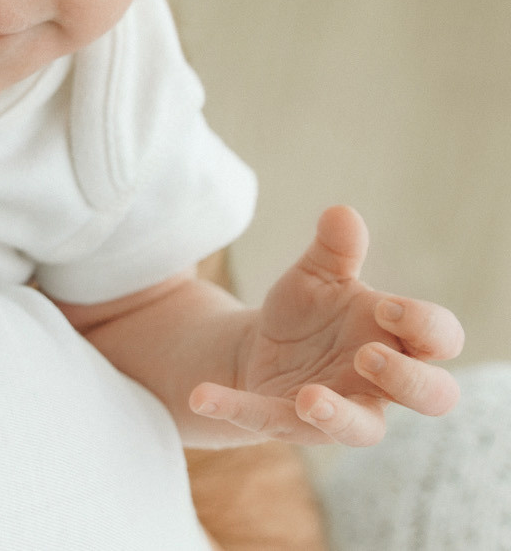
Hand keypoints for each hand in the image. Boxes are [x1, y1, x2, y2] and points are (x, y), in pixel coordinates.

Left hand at [190, 206, 463, 444]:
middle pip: (433, 395)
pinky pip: (270, 422)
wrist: (264, 346)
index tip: (385, 307)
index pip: (440, 339)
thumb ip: (334, 249)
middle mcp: (381, 383)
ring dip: (338, 416)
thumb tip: (341, 212)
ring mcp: (343, 410)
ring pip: (363, 430)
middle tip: (366, 355)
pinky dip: (236, 408)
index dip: (424, 327)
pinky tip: (202, 395)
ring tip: (308, 397)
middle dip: (407, 378)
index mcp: (398, 339)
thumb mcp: (317, 275)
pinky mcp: (293, 424)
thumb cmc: (311, 311)